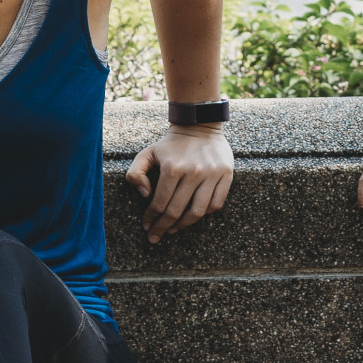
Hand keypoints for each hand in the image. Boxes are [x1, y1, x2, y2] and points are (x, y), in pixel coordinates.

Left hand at [127, 124, 234, 238]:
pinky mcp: (226, 174)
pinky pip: (216, 204)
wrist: (199, 126)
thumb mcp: (147, 153)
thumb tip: (146, 195)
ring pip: (198, 212)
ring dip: (183, 225)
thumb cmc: (170, 144)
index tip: (147, 227)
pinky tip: (193, 215)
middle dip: (163, 227)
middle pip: (177, 211)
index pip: (160, 203)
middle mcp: (193, 172)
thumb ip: (136, 173)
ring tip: (173, 229)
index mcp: (172, 168)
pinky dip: (205, 214)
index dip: (151, 219)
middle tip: (156, 236)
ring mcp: (212, 174)